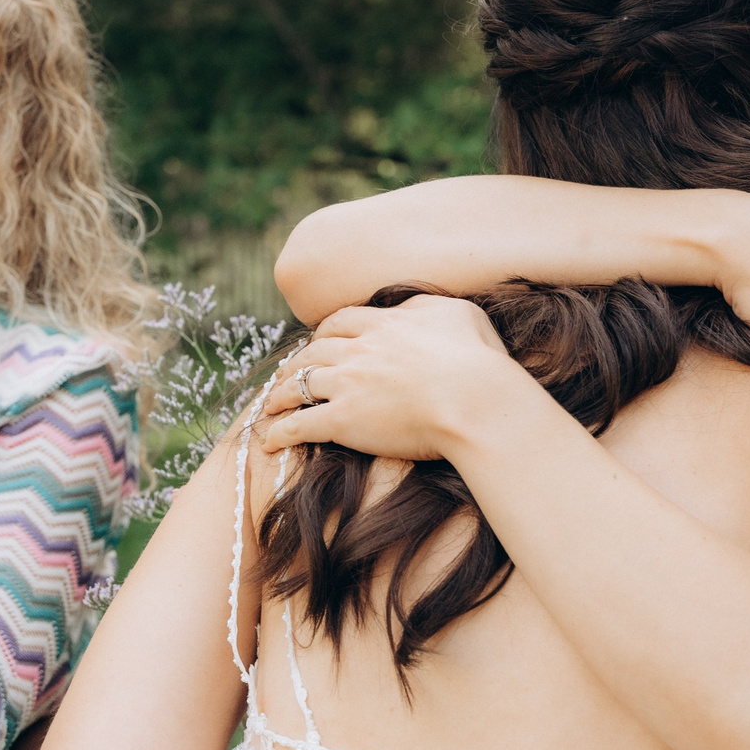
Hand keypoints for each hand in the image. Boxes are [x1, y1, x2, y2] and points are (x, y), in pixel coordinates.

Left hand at [256, 295, 519, 459]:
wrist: (475, 400)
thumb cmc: (479, 361)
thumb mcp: (461, 315)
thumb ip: (430, 308)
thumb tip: (414, 308)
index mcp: (386, 323)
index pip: (342, 321)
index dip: (326, 331)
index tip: (319, 340)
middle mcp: (360, 349)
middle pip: (315, 350)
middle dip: (297, 362)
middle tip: (289, 374)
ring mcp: (348, 383)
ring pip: (300, 383)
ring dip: (281, 394)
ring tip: (271, 405)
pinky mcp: (344, 420)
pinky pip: (301, 423)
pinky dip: (280, 431)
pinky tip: (269, 441)